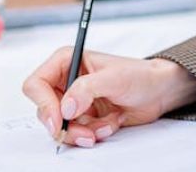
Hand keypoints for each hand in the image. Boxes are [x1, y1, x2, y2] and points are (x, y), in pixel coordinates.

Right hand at [21, 48, 195, 147]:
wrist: (159, 91)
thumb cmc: (140, 75)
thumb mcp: (114, 78)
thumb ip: (87, 89)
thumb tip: (66, 106)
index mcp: (67, 61)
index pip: (36, 85)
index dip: (44, 105)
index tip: (59, 121)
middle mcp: (67, 81)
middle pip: (46, 111)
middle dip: (67, 126)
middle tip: (86, 133)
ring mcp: (74, 101)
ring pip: (60, 127)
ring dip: (82, 132)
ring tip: (105, 128)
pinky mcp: (84, 117)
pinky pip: (76, 133)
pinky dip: (93, 134)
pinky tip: (111, 124)